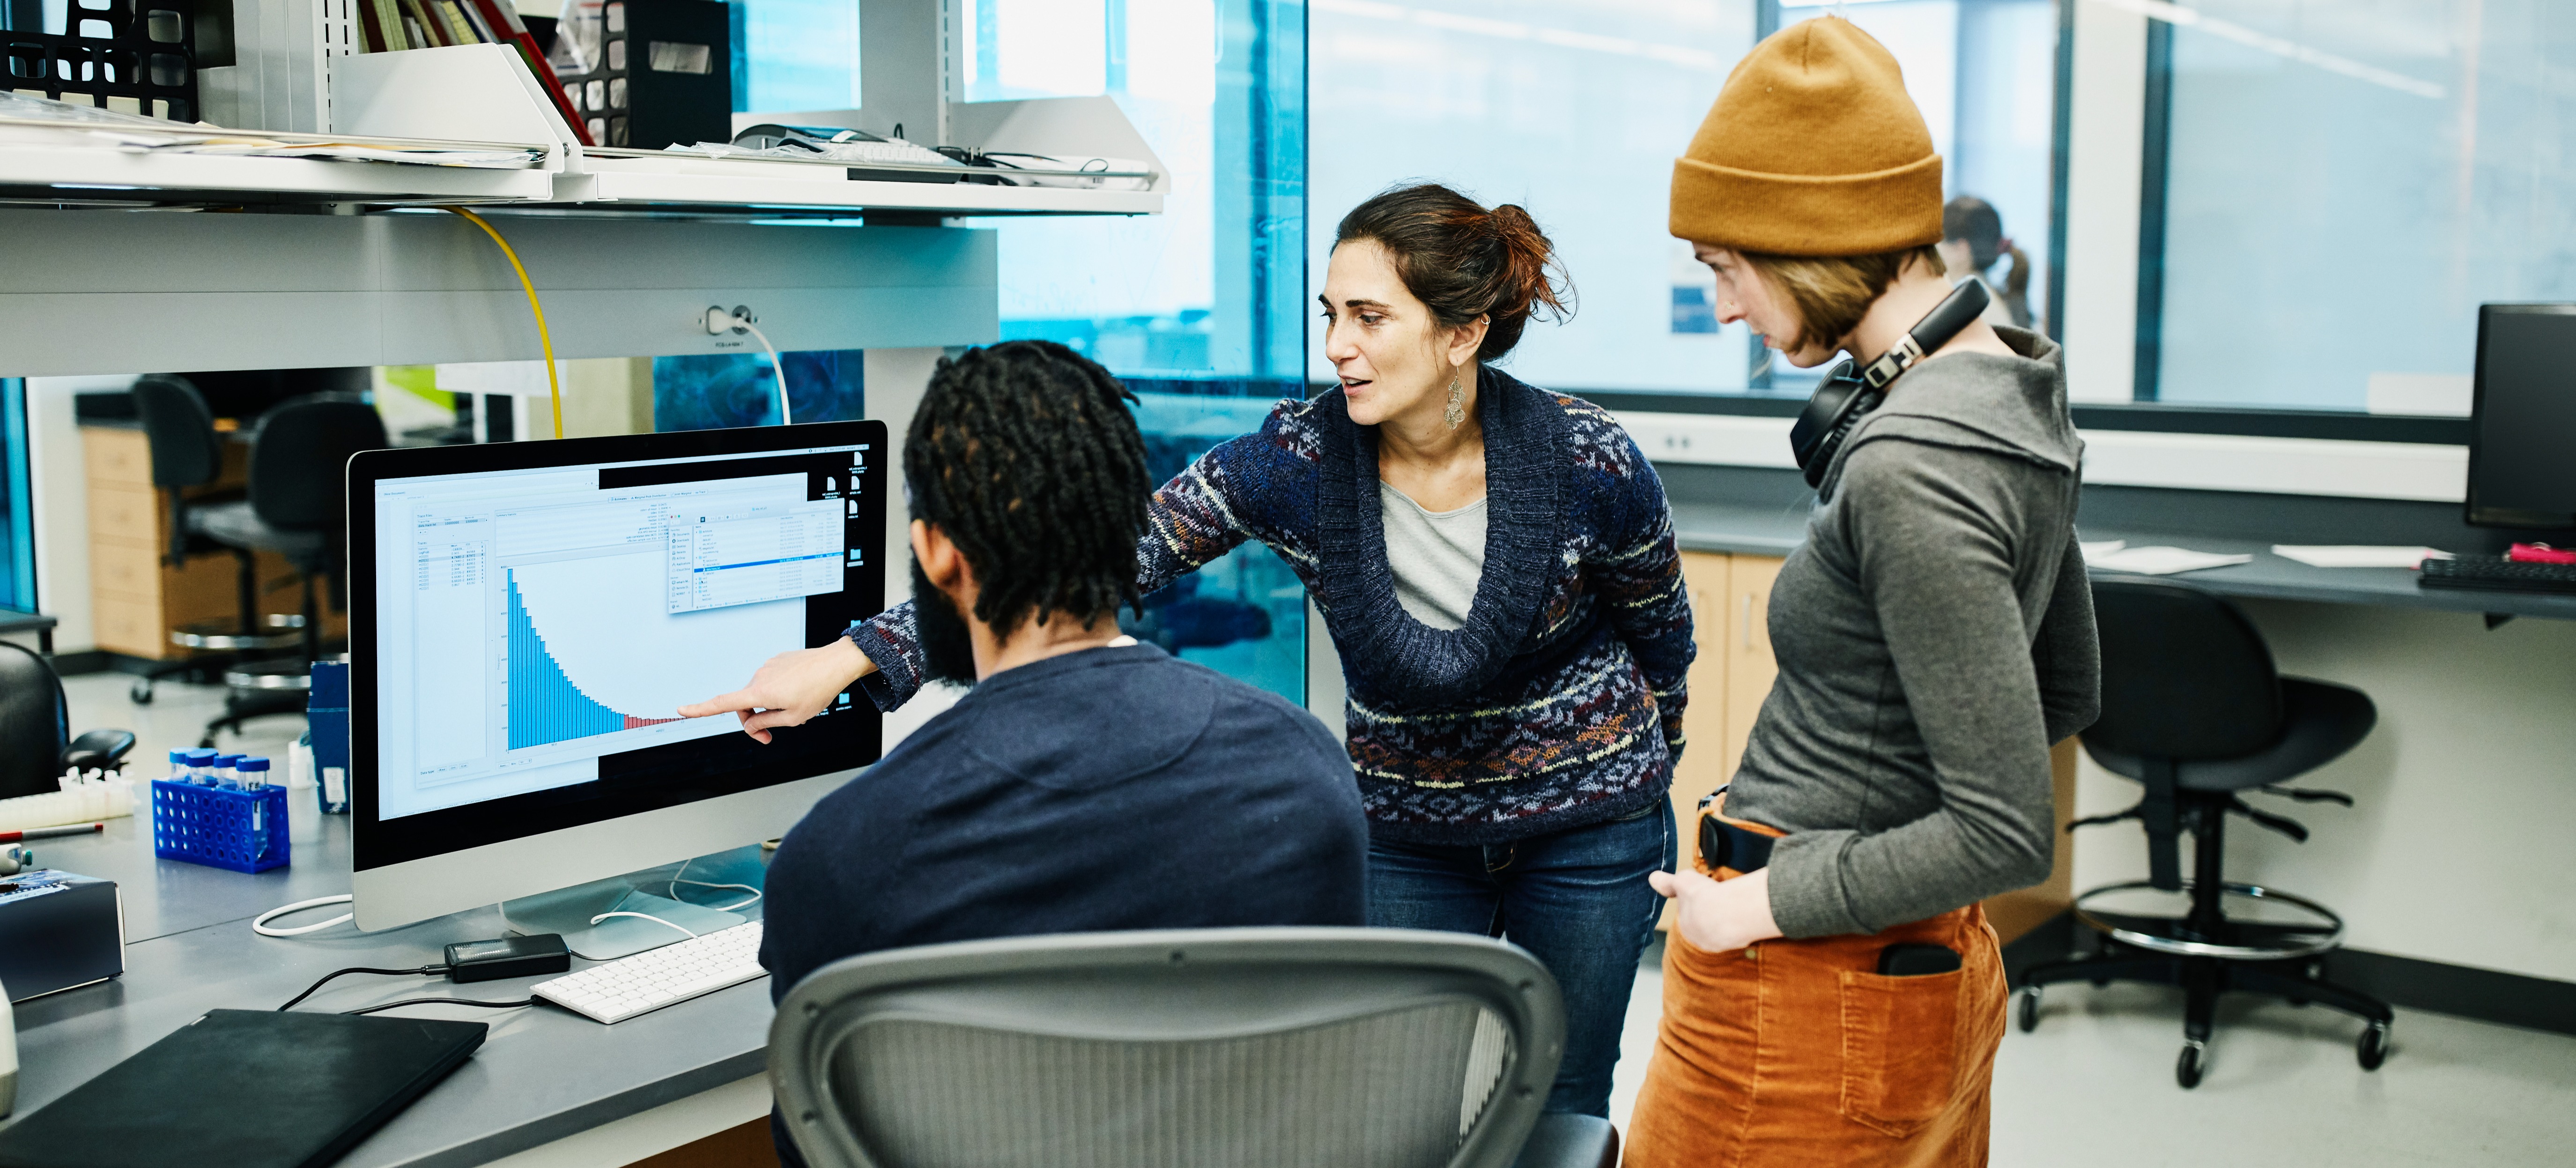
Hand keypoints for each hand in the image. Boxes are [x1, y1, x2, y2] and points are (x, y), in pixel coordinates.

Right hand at [677, 638, 875, 743]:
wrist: (835, 664)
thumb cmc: (818, 691)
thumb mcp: (792, 718)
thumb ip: (766, 723)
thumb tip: (751, 724)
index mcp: (760, 692)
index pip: (723, 703)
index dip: (700, 709)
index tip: (681, 709)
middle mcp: (759, 676)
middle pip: (744, 705)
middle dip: (753, 721)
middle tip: (770, 736)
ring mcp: (768, 666)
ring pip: (759, 694)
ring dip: (769, 705)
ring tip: (794, 707)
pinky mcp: (777, 660)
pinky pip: (771, 681)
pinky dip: (778, 691)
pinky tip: (797, 692)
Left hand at [1650, 866, 1782, 953]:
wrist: (1726, 910)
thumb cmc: (1702, 895)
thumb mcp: (1681, 882)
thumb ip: (1667, 883)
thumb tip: (1652, 878)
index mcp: (1687, 927)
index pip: (1692, 916)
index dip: (1699, 903)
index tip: (1706, 895)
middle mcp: (1702, 940)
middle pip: (1708, 925)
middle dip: (1715, 914)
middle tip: (1723, 899)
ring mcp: (1721, 943)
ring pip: (1725, 929)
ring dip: (1730, 919)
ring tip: (1735, 905)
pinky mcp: (1738, 943)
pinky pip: (1740, 932)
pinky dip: (1743, 923)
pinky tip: (1745, 914)